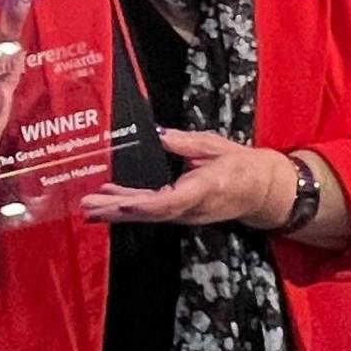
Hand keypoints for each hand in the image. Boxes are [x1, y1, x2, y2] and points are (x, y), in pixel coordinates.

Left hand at [81, 131, 295, 228]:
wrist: (261, 190)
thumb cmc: (241, 165)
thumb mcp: (217, 146)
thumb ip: (189, 144)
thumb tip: (162, 136)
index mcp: (205, 189)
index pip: (173, 202)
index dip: (147, 205)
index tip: (124, 203)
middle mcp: (193, 207)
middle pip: (151, 212)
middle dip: (119, 209)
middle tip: (90, 205)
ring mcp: (186, 214)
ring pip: (148, 215)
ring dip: (117, 211)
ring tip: (89, 207)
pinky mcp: (181, 212)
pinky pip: (152, 211)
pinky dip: (129, 207)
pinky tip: (109, 200)